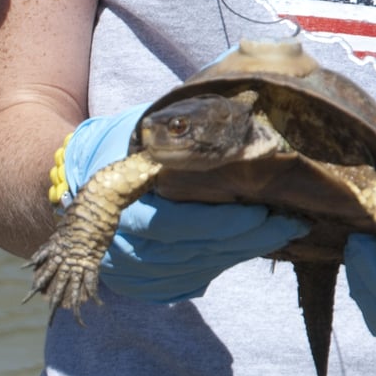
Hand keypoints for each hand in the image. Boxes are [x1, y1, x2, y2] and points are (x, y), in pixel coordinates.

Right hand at [57, 105, 306, 303]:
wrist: (84, 183)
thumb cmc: (127, 147)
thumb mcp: (149, 127)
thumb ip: (190, 118)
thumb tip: (250, 89)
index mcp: (117, 204)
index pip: (175, 223)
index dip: (221, 222)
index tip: (263, 210)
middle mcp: (121, 245)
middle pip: (192, 251)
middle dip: (247, 239)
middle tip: (291, 222)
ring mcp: (130, 271)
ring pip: (195, 270)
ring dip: (241, 254)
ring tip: (283, 233)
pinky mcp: (142, 285)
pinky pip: (188, 282)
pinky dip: (222, 266)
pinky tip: (252, 248)